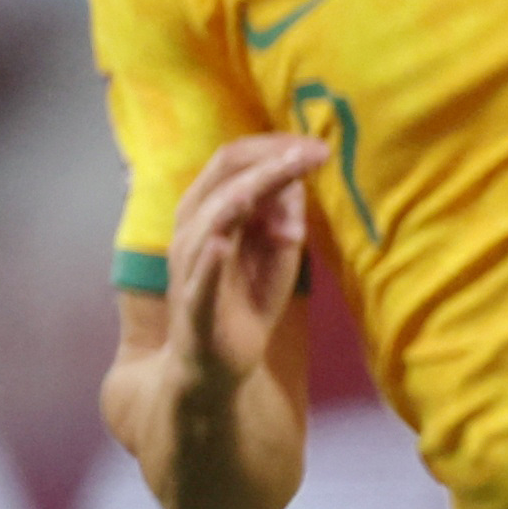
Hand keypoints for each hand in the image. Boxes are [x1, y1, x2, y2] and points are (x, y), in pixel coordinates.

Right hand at [161, 131, 328, 384]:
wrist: (218, 363)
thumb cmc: (246, 300)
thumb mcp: (276, 252)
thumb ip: (284, 215)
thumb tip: (299, 175)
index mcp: (209, 211)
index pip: (233, 163)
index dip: (275, 148)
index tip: (317, 145)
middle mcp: (192, 230)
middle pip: (223, 179)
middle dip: (270, 161)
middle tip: (315, 151)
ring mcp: (189, 266)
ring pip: (209, 219)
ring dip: (241, 196)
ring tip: (273, 176)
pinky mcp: (195, 305)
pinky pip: (198, 278)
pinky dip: (208, 259)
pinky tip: (222, 243)